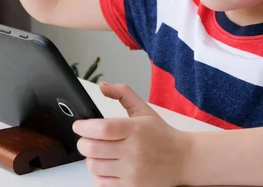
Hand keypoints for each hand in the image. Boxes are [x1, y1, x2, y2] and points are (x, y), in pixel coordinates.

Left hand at [73, 82, 190, 186]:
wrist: (183, 160)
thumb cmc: (162, 135)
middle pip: (92, 149)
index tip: (79, 125)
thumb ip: (123, 94)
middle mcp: (133, 151)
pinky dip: (98, 174)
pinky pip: (101, 183)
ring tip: (98, 153)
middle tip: (86, 139)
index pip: (102, 129)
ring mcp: (132, 171)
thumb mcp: (145, 110)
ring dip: (90, 158)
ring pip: (93, 166)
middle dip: (83, 143)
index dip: (84, 127)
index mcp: (136, 129)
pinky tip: (106, 166)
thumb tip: (103, 86)